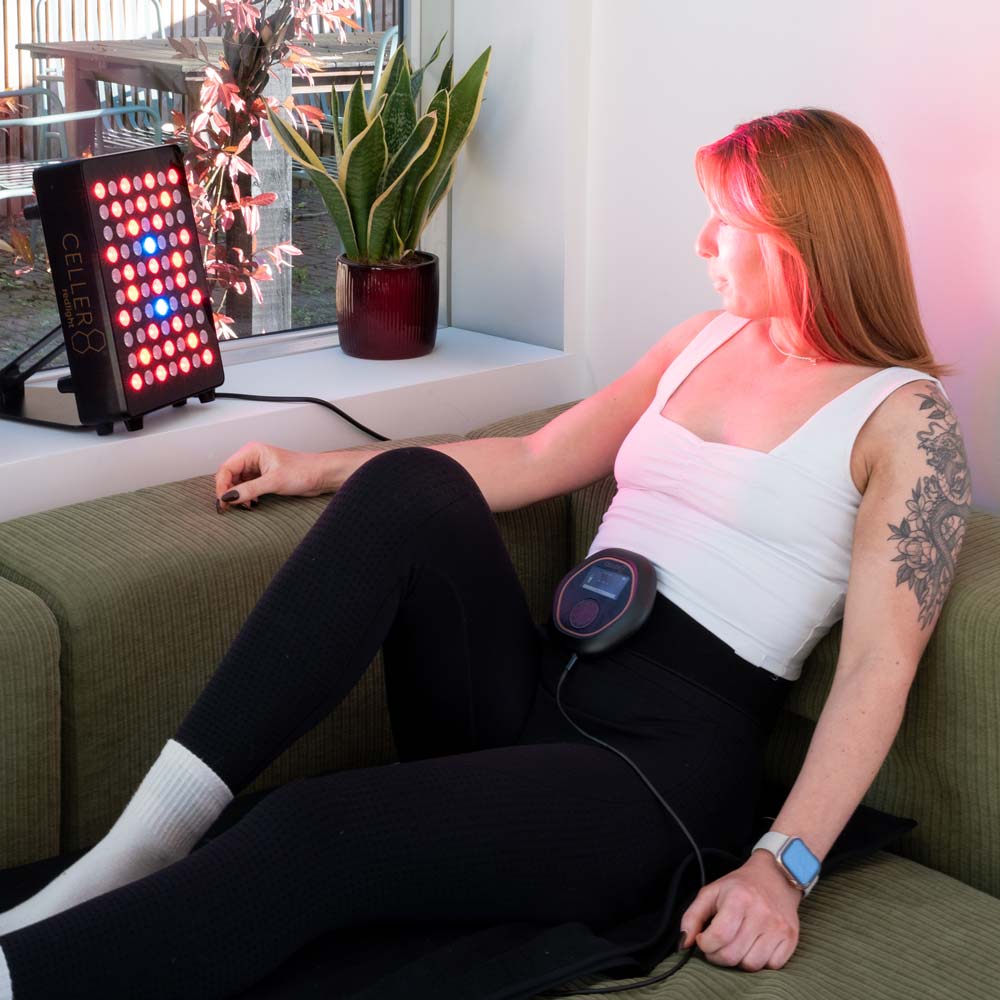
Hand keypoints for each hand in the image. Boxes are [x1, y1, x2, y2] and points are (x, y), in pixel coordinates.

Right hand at [214, 441, 323, 510]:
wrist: (321, 475)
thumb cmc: (303, 470)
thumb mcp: (274, 482)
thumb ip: (249, 489)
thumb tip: (229, 497)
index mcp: (252, 451)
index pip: (226, 468)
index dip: (222, 485)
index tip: (223, 501)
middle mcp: (252, 458)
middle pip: (229, 476)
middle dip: (229, 492)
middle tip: (229, 507)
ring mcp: (258, 468)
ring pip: (237, 483)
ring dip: (238, 495)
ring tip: (245, 505)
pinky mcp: (264, 477)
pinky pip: (247, 487)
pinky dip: (246, 496)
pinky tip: (252, 503)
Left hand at [678, 850, 801, 971]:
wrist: (776, 876)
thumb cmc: (740, 886)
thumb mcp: (711, 892)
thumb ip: (692, 916)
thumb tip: (683, 943)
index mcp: (739, 898)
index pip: (718, 936)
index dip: (705, 945)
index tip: (704, 939)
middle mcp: (761, 913)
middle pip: (733, 954)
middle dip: (718, 956)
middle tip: (717, 946)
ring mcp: (778, 927)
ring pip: (752, 965)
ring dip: (739, 960)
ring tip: (736, 945)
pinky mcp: (791, 938)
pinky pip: (772, 966)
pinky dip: (760, 961)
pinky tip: (754, 946)